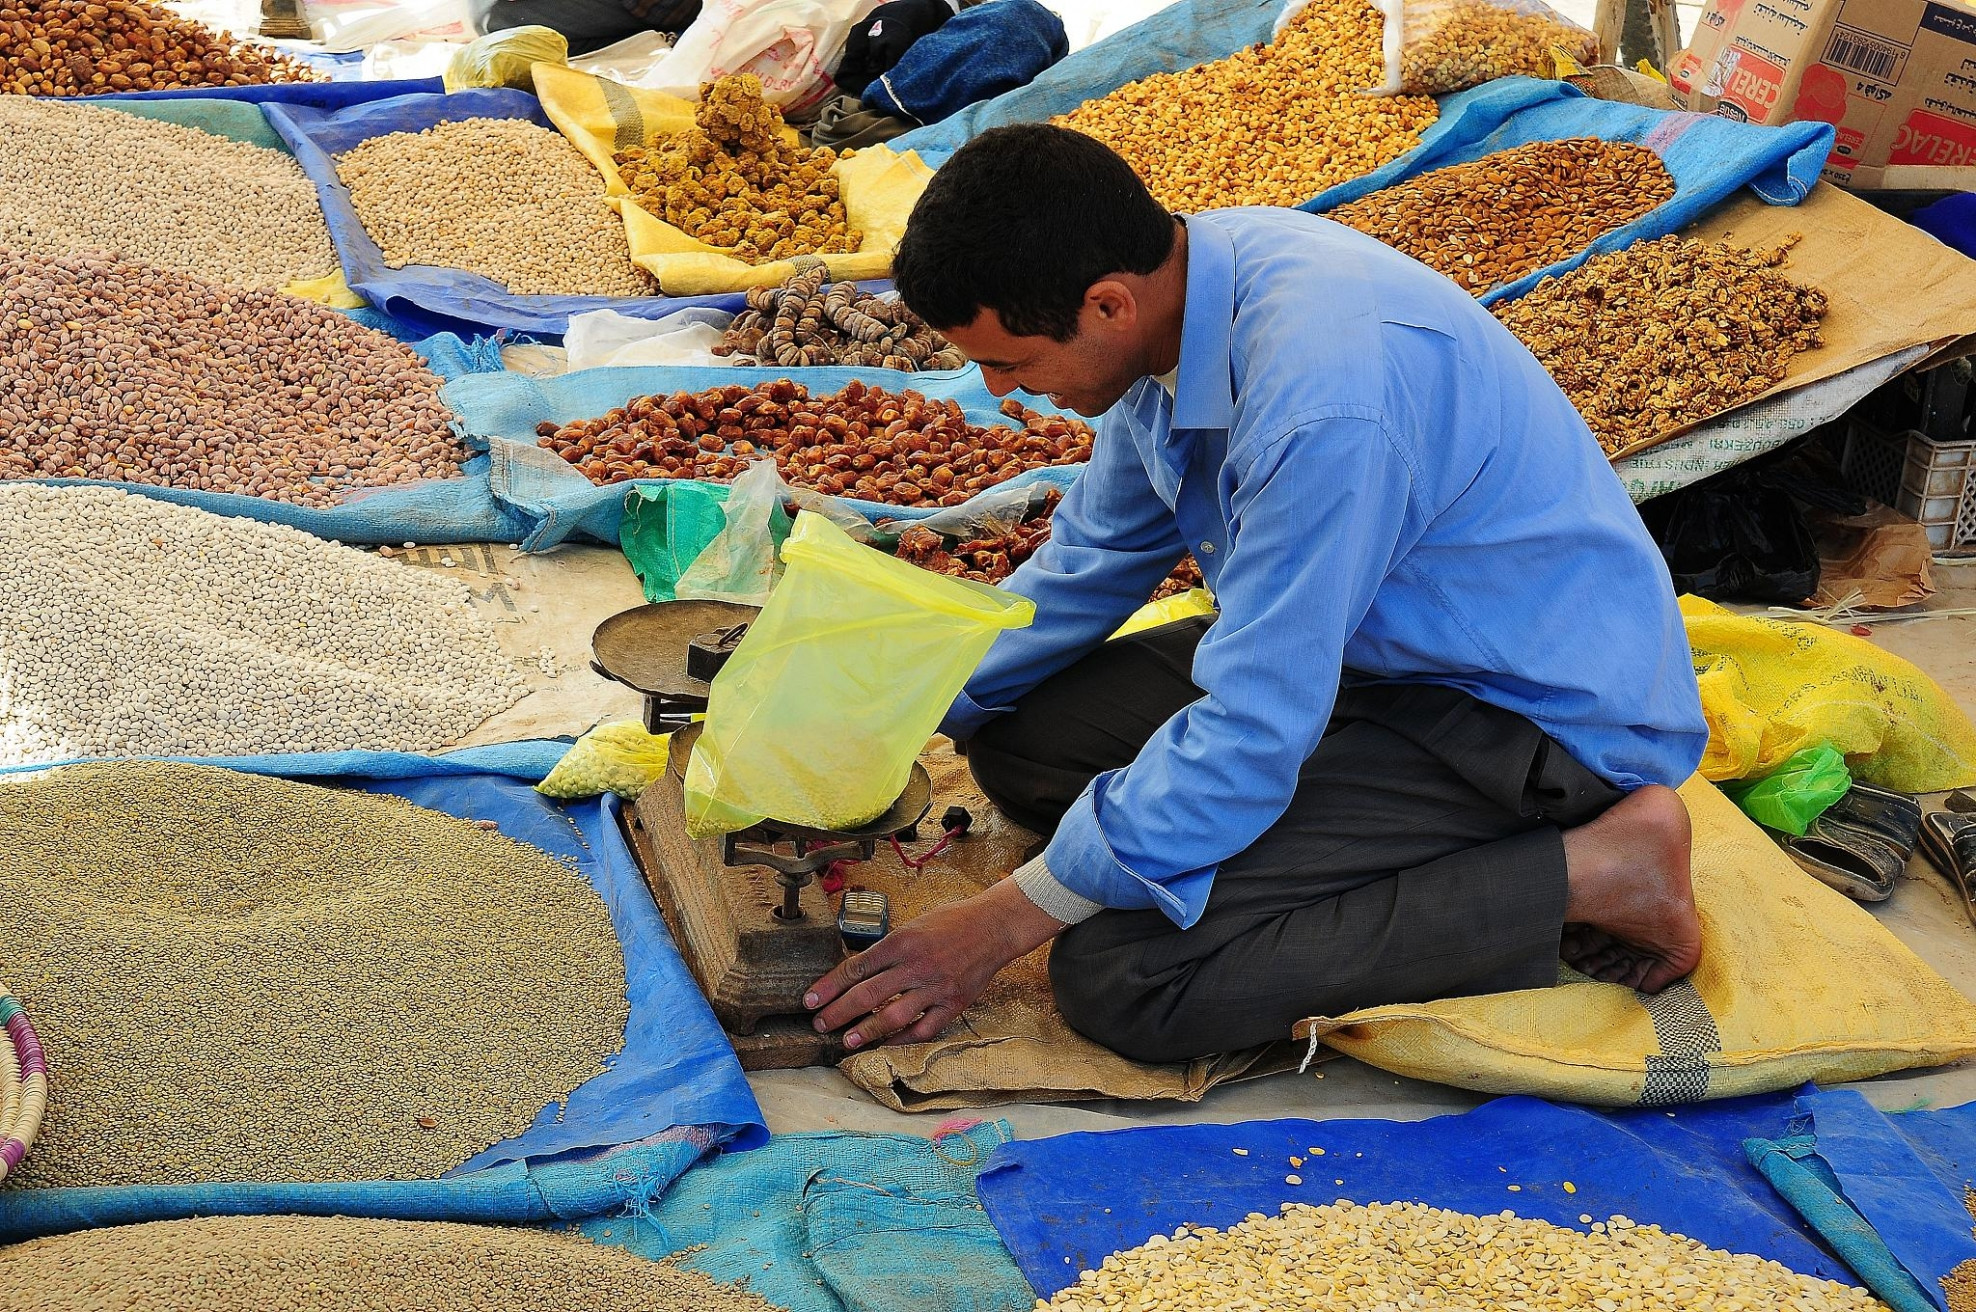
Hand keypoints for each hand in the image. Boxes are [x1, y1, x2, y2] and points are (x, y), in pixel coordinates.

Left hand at [805, 877, 1066, 1049]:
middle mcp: (916, 965)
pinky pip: (925, 1028)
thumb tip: (857, 971)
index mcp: (901, 941)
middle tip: (820, 1024)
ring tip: (848, 1040)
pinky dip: (904, 1038)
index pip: (855, 967)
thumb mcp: (913, 924)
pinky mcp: (954, 1003)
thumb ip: (888, 948)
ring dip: (866, 1031)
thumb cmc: (952, 921)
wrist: (994, 926)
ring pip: (893, 1016)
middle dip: (838, 1012)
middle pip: (867, 995)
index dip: (829, 987)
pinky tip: (888, 1042)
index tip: (810, 1000)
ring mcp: (935, 987)